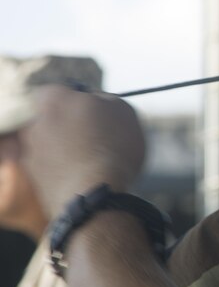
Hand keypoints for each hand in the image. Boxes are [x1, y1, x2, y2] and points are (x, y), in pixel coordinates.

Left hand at [19, 86, 144, 215]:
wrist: (93, 195)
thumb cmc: (111, 146)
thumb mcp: (122, 109)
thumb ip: (104, 99)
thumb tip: (95, 102)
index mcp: (51, 98)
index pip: (62, 90)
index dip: (81, 101)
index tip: (97, 112)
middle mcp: (32, 122)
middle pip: (53, 117)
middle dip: (70, 124)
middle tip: (97, 136)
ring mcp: (29, 151)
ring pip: (52, 143)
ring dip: (68, 148)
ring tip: (95, 160)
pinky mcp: (33, 178)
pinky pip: (52, 166)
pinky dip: (66, 169)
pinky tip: (88, 175)